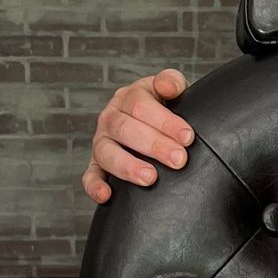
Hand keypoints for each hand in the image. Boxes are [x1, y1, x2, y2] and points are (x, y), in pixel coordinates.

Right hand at [84, 69, 193, 201]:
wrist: (155, 125)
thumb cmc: (167, 108)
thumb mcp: (173, 90)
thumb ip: (172, 81)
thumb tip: (166, 86)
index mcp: (129, 97)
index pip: (140, 105)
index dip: (164, 121)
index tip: (187, 137)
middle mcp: (111, 118)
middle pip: (125, 128)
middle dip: (154, 145)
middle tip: (179, 160)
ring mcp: (101, 142)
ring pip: (105, 152)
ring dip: (127, 166)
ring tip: (150, 178)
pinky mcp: (96, 165)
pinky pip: (90, 176)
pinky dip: (94, 186)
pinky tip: (107, 196)